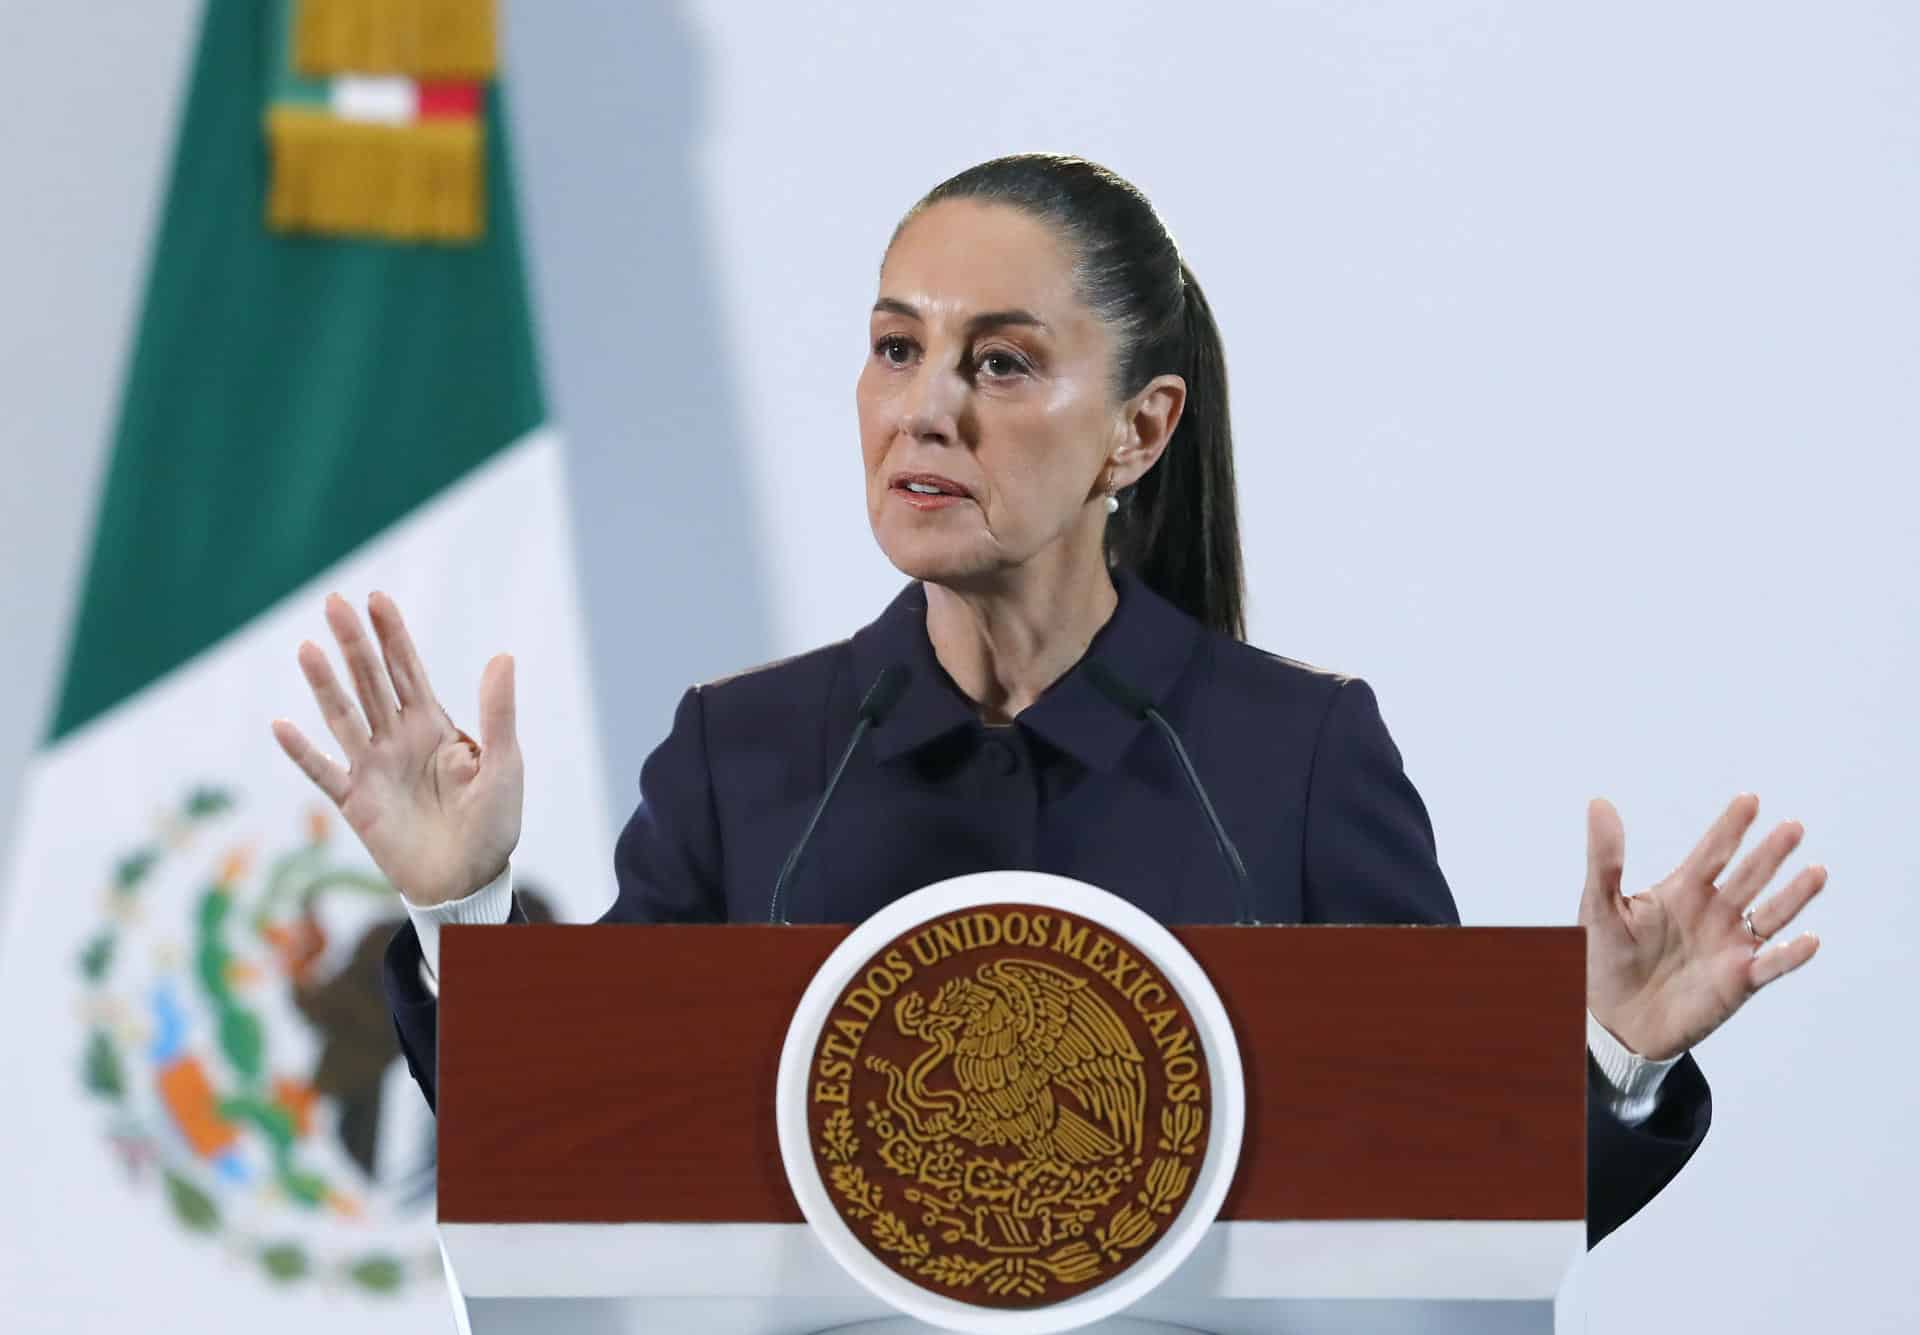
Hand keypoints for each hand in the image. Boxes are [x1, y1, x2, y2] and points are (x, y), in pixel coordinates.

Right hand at [270, 592, 522, 907]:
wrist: (469, 881)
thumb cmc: (493, 823)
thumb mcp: (504, 763)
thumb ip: (498, 713)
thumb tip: (502, 655)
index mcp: (434, 726)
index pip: (408, 669)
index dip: (392, 635)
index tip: (375, 598)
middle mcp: (397, 739)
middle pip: (371, 682)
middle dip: (354, 644)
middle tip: (334, 601)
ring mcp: (373, 768)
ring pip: (344, 717)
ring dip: (326, 684)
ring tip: (307, 648)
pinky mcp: (356, 803)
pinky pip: (324, 774)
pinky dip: (303, 752)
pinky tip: (282, 726)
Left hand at [1581, 793, 1823, 1060]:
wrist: (1611, 1019)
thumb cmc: (1603, 959)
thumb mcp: (1600, 905)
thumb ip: (1605, 858)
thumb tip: (1599, 803)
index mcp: (1681, 891)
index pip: (1712, 852)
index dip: (1730, 827)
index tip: (1750, 799)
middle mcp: (1712, 914)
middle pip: (1748, 877)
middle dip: (1770, 853)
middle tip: (1792, 827)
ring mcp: (1729, 946)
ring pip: (1770, 915)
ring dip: (1793, 895)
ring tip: (1817, 871)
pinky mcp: (1737, 981)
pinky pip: (1771, 965)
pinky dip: (1791, 955)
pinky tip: (1807, 940)